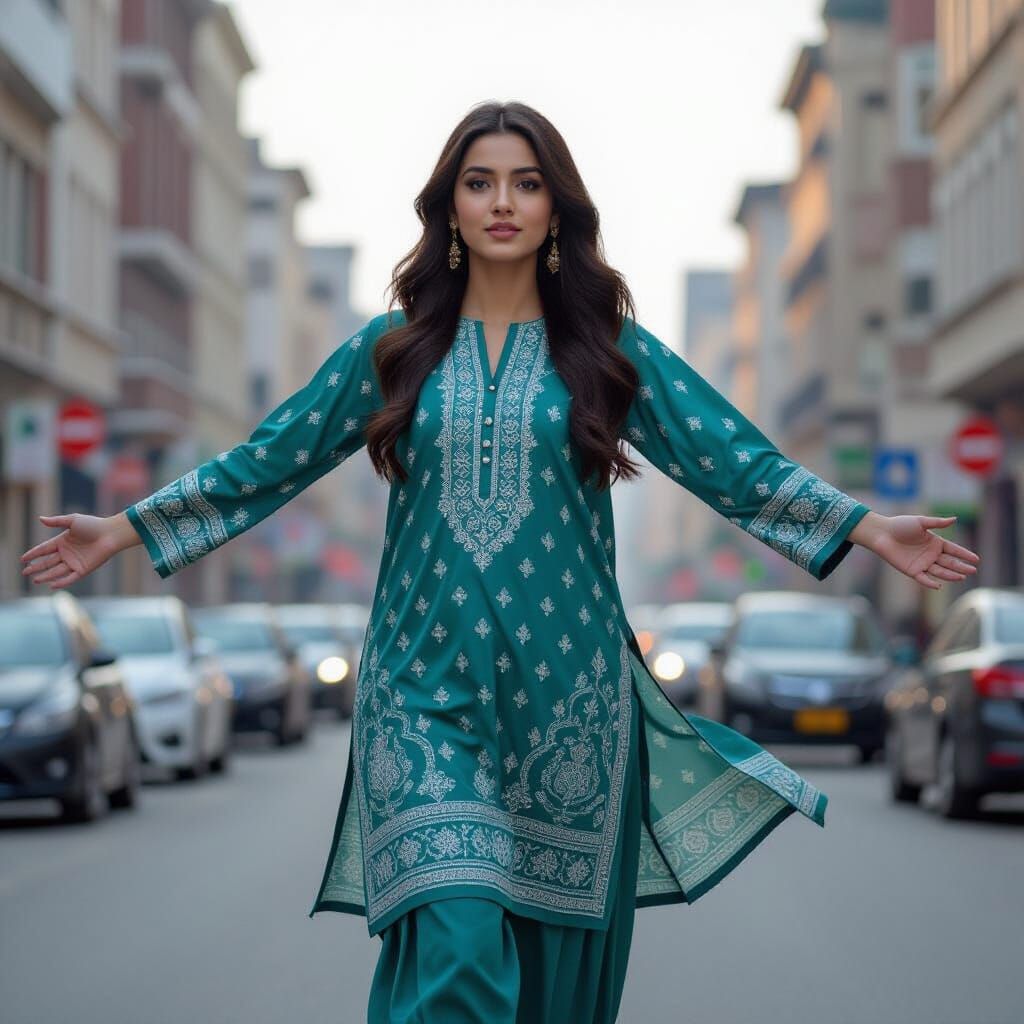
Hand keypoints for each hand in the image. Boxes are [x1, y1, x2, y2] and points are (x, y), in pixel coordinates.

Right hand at [20, 512, 138, 590]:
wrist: (111, 534)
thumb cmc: (93, 525)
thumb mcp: (72, 521)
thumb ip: (56, 521)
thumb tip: (40, 519)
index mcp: (62, 542)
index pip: (44, 549)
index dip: (33, 554)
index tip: (22, 559)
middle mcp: (67, 553)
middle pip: (47, 562)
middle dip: (36, 567)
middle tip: (25, 572)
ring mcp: (75, 562)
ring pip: (56, 571)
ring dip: (45, 576)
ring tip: (34, 580)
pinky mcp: (84, 569)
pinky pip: (70, 577)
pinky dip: (61, 582)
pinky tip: (51, 585)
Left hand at [863, 514, 979, 590]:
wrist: (882, 533)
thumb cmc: (900, 525)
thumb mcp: (921, 522)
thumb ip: (937, 522)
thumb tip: (955, 519)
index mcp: (935, 542)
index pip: (954, 550)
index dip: (964, 554)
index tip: (976, 559)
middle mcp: (931, 555)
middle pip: (949, 562)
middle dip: (961, 567)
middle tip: (973, 570)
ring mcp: (922, 563)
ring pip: (940, 571)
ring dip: (950, 575)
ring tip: (962, 577)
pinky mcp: (912, 571)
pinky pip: (923, 579)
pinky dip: (930, 583)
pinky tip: (939, 586)